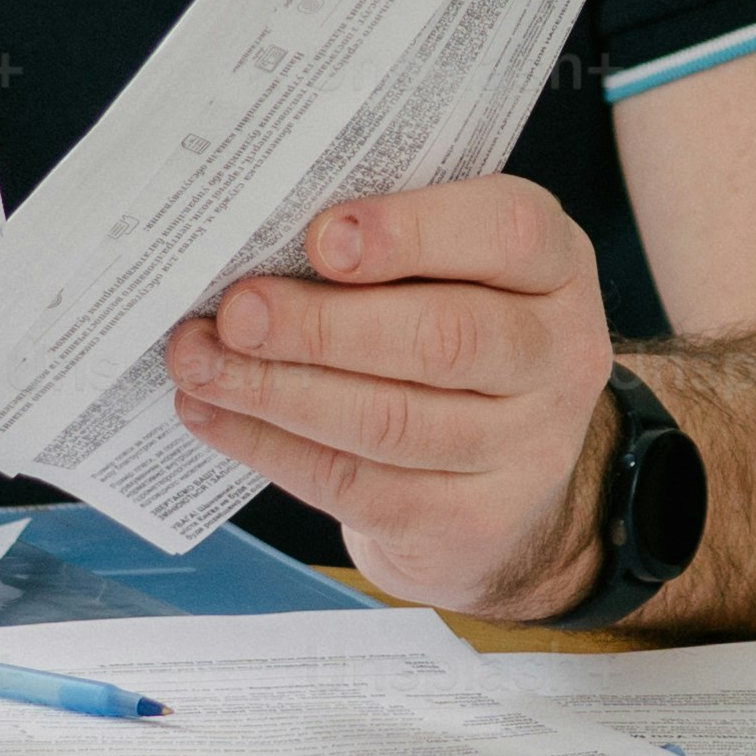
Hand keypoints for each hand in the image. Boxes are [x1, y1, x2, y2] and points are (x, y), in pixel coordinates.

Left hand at [159, 175, 620, 617]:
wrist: (507, 483)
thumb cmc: (456, 334)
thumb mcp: (454, 269)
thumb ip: (384, 245)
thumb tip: (254, 234)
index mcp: (554, 266)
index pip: (508, 232)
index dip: (410, 232)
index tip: (320, 238)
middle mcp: (557, 355)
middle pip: (445, 337)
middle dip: (321, 325)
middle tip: (233, 312)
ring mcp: (524, 448)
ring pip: (391, 420)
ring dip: (276, 390)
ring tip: (199, 362)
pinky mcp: (472, 523)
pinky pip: (358, 484)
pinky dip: (271, 447)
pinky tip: (215, 416)